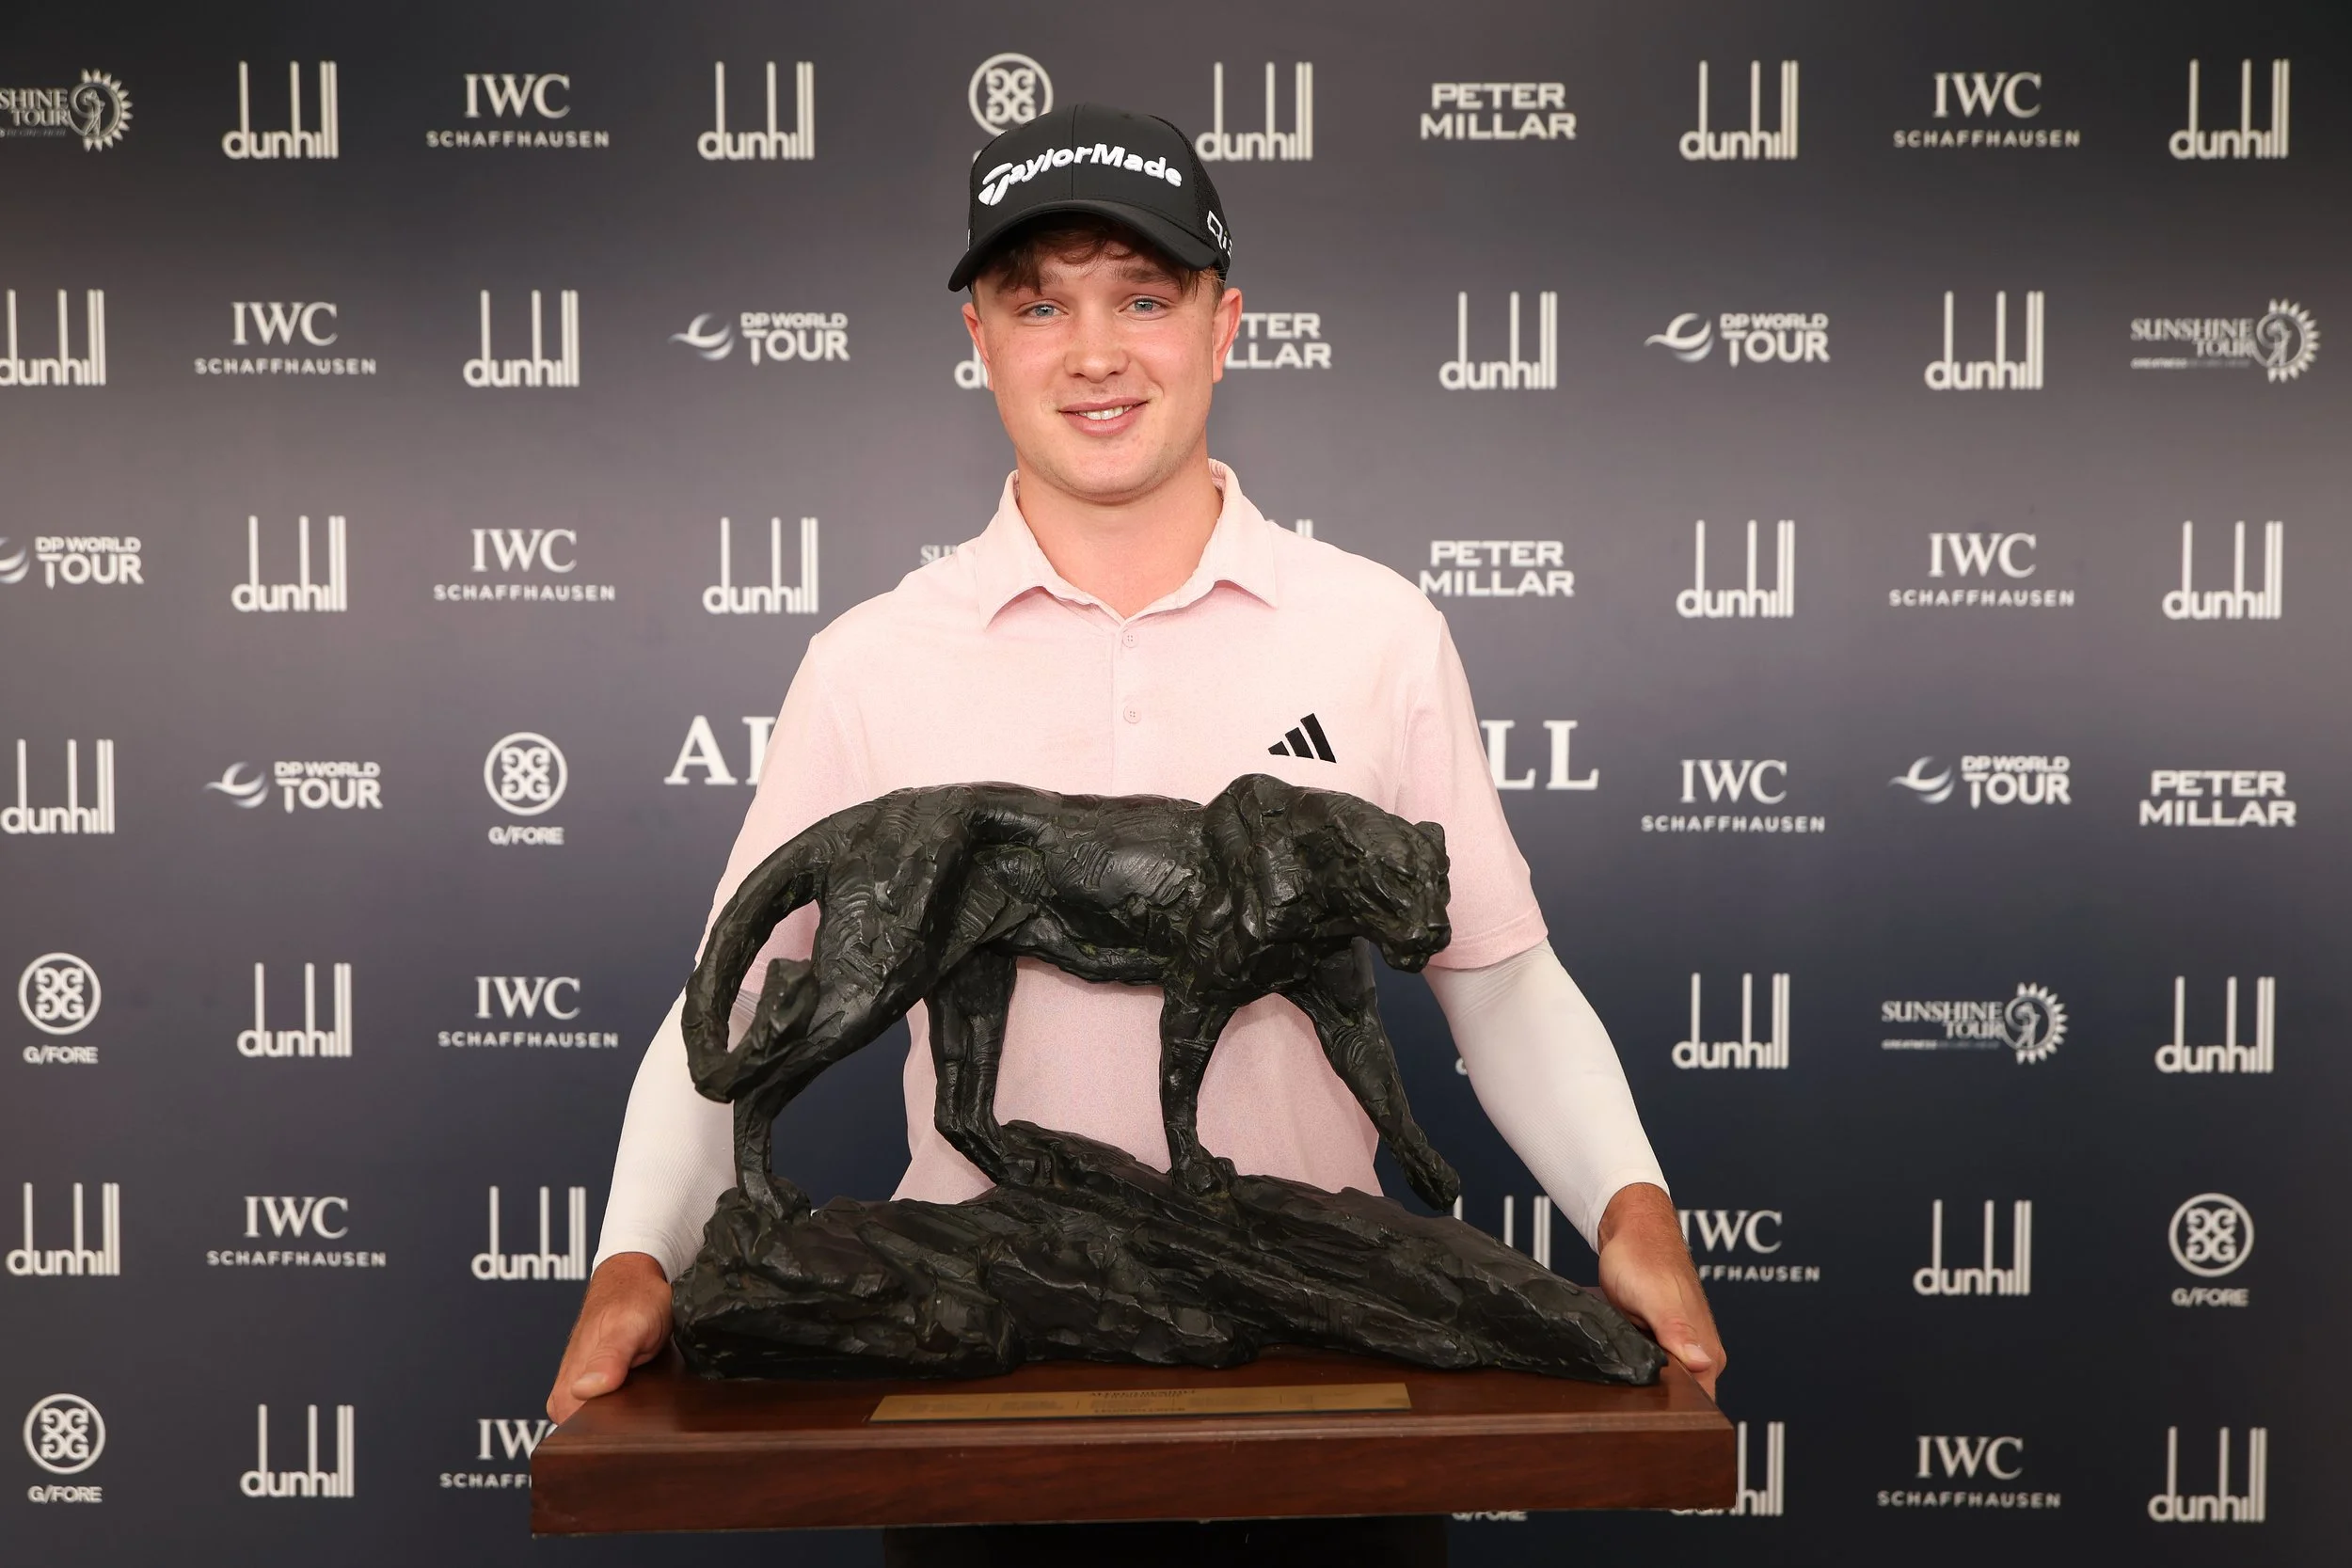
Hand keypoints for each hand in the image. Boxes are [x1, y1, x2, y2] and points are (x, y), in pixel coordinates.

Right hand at [546, 1251, 671, 1423]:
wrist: (634, 1278)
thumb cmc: (633, 1299)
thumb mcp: (629, 1327)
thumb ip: (609, 1357)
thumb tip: (585, 1390)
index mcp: (568, 1386)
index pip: (576, 1440)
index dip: (607, 1442)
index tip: (634, 1436)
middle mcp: (569, 1394)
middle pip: (590, 1438)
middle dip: (620, 1436)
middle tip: (648, 1415)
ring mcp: (583, 1392)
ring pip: (601, 1426)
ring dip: (625, 1422)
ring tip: (649, 1404)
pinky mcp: (599, 1389)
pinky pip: (611, 1412)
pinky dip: (629, 1410)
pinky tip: (644, 1402)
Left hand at [1595, 1182, 1724, 1398]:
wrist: (1629, 1230)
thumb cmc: (1644, 1258)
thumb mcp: (1656, 1299)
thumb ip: (1677, 1331)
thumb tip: (1701, 1362)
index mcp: (1708, 1353)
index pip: (1700, 1405)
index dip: (1674, 1413)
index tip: (1645, 1413)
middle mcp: (1699, 1353)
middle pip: (1682, 1398)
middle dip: (1656, 1403)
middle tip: (1625, 1397)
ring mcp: (1679, 1346)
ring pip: (1664, 1382)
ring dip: (1646, 1384)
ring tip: (1621, 1381)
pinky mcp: (1659, 1338)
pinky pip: (1651, 1363)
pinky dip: (1637, 1364)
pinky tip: (1621, 1361)